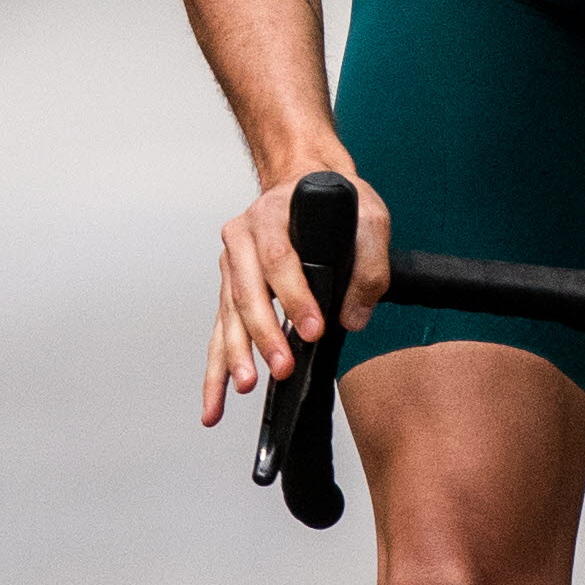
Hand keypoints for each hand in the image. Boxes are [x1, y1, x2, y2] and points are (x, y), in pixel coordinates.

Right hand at [202, 164, 394, 428]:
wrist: (305, 182)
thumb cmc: (335, 201)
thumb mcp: (369, 217)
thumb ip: (369, 264)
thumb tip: (353, 318)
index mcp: (271, 215)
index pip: (280, 259)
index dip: (295, 296)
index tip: (313, 329)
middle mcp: (242, 240)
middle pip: (246, 292)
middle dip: (263, 336)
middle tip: (282, 367)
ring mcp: (232, 268)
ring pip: (228, 317)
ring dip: (234, 356)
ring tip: (245, 386)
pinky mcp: (230, 292)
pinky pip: (220, 333)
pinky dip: (216, 370)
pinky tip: (215, 402)